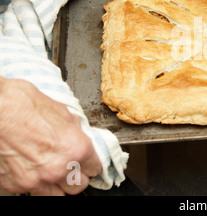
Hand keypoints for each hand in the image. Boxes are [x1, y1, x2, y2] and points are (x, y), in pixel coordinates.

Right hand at [0, 77, 100, 195]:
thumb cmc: (24, 105)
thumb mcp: (62, 113)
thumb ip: (75, 131)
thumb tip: (78, 136)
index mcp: (76, 149)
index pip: (95, 168)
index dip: (90, 163)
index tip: (87, 162)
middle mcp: (58, 168)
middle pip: (79, 186)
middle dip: (77, 176)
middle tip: (72, 166)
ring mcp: (36, 180)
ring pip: (58, 195)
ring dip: (58, 184)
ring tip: (53, 170)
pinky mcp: (16, 185)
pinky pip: (33, 191)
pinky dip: (35, 183)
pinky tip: (32, 168)